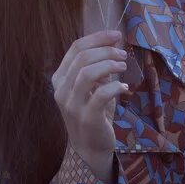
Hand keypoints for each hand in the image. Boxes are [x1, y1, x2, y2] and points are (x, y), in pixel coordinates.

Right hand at [53, 29, 127, 168]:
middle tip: (123, 54)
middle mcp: (62, 89)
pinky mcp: (86, 117)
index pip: (75, 48)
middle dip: (106, 51)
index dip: (97, 38)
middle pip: (82, 57)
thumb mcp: (92, 87)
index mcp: (60, 78)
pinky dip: (115, 87)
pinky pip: (100, 95)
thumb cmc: (93, 113)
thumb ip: (97, 68)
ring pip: (87, 73)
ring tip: (123, 66)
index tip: (116, 35)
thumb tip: (112, 45)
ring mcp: (72, 104)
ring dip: (109, 65)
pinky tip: (124, 89)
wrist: (89, 148)